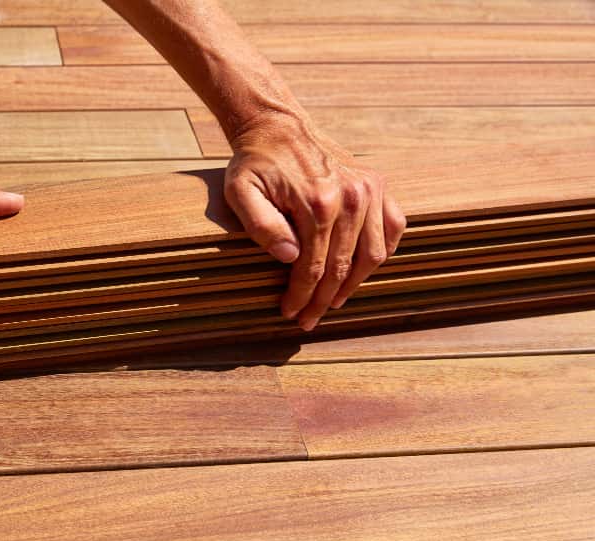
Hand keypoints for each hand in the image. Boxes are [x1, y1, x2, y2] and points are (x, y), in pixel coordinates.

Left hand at [223, 111, 406, 329]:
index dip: (302, 296)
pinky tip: (361, 270)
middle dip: (324, 299)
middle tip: (308, 319)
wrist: (277, 127)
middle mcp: (351, 197)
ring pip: (373, 255)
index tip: (290, 314)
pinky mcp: (378, 183)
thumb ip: (261, 225)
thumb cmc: (255, 163)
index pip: (313, 268)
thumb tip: (290, 258)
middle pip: (342, 267)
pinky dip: (382, 252)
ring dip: (354, 284)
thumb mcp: (241, 192)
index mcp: (318, 202)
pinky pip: (393, 227)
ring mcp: (369, 189)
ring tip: (333, 302)